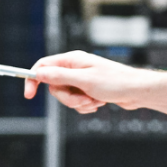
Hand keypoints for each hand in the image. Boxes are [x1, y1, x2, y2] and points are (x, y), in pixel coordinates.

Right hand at [23, 51, 162, 113]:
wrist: (137, 91)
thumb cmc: (115, 82)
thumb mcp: (84, 80)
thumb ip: (60, 77)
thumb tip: (39, 73)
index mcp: (72, 60)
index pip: (43, 66)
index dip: (33, 79)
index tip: (29, 95)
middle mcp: (75, 68)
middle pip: (54, 87)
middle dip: (67, 98)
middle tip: (83, 99)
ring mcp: (82, 80)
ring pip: (66, 97)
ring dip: (79, 103)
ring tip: (95, 101)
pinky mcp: (89, 90)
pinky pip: (77, 102)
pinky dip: (86, 106)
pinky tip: (99, 103)